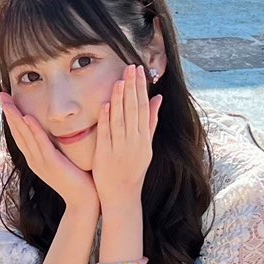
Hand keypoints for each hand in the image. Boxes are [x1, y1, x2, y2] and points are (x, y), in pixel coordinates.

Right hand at [0, 92, 97, 216]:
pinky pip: (41, 144)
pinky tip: (27, 118)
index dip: (12, 116)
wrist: (83, 201)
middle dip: (9, 113)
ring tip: (8, 102)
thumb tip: (57, 132)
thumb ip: (56, 146)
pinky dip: (33, 131)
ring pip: (25, 136)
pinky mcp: (52, 164)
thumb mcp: (63, 160)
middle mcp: (34, 159)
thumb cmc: (77, 180)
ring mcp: (41, 162)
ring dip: (16, 118)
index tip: (6, 100)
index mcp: (35, 158)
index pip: (20, 133)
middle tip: (0, 95)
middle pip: (18, 132)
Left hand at [90, 64, 161, 211]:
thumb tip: (158, 98)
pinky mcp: (106, 155)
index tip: (138, 70)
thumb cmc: (133, 169)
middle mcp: (134, 142)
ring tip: (119, 81)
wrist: (123, 196)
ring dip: (120, 100)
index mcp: (144, 138)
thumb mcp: (146, 146)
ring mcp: (120, 148)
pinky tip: (105, 105)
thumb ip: (150, 122)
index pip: (143, 108)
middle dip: (132, 87)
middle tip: (130, 67)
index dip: (140, 88)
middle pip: (133, 110)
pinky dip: (106, 120)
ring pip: (120, 120)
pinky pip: (106, 135)